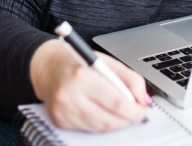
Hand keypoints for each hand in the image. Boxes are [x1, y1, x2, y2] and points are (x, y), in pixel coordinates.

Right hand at [30, 39, 148, 131]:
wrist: (48, 67)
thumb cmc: (77, 62)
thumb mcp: (106, 61)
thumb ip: (129, 78)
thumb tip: (143, 99)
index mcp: (82, 76)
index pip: (116, 102)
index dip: (134, 110)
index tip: (142, 109)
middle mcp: (70, 95)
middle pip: (109, 119)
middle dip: (127, 118)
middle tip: (135, 113)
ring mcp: (63, 111)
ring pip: (100, 127)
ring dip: (116, 122)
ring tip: (120, 111)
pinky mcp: (60, 121)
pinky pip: (89, 129)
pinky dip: (100, 123)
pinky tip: (101, 111)